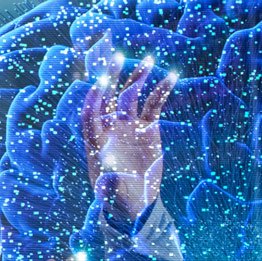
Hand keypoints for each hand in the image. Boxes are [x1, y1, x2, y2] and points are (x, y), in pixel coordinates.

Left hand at [82, 51, 176, 221]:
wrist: (136, 203)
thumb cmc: (116, 198)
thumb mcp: (110, 194)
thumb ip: (108, 183)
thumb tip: (108, 177)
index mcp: (96, 141)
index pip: (90, 114)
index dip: (94, 99)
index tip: (100, 84)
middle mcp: (110, 128)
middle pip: (108, 97)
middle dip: (112, 77)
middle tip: (117, 57)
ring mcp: (129, 126)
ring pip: (131, 95)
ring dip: (138, 77)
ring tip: (149, 60)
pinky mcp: (148, 129)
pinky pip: (154, 105)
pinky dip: (161, 91)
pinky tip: (171, 76)